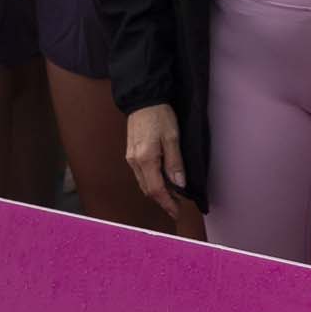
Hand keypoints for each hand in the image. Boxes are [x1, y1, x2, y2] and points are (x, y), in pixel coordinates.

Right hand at [122, 104, 194, 219]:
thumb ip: (175, 162)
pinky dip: (152, 181)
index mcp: (146, 159)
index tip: (177, 212)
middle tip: (178, 204)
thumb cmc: (159, 115)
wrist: (143, 100)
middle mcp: (135, 162)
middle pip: (148, 189)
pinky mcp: (131, 154)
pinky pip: (141, 174)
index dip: (167, 203)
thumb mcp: (173, 137)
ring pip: (144, 183)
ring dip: (157, 191)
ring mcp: (131, 158)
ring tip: (173, 194)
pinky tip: (162, 179)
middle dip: (163, 200)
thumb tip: (179, 183)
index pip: (156, 190)